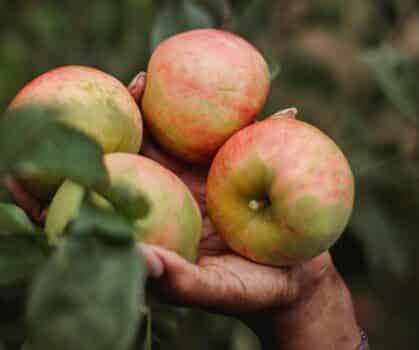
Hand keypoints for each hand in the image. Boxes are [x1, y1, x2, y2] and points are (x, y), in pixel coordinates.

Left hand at [130, 73, 361, 349]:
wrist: (293, 283)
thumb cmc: (250, 292)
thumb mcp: (215, 290)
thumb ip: (179, 280)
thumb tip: (137, 260)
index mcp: (168, 213)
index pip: (130, 174)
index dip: (111, 147)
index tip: (102, 118)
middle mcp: (186, 187)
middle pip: (161, 140)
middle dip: (150, 107)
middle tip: (148, 75)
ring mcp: (218, 174)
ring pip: (204, 130)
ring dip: (202, 100)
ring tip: (204, 71)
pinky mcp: (251, 169)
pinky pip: (253, 139)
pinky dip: (266, 122)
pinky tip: (283, 108)